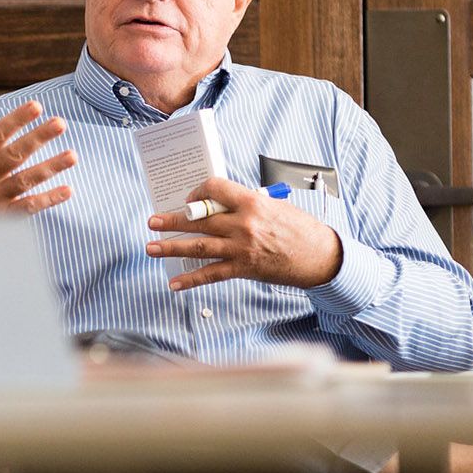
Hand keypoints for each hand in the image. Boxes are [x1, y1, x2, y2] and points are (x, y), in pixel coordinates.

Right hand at [0, 94, 75, 212]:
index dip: (15, 120)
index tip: (37, 106)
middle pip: (13, 155)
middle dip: (37, 138)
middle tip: (61, 123)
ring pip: (24, 180)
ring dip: (49, 167)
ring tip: (73, 155)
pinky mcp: (1, 218)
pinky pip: (28, 208)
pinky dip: (48, 200)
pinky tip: (68, 190)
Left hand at [146, 176, 342, 290]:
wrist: (320, 257)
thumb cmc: (299, 228)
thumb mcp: (274, 206)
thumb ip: (246, 205)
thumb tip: (218, 205)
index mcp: (251, 203)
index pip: (214, 189)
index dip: (198, 192)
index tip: (190, 199)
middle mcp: (243, 225)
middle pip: (199, 220)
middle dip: (172, 221)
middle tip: (152, 222)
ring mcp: (241, 248)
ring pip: (198, 246)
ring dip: (171, 247)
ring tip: (151, 247)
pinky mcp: (243, 269)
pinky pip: (211, 274)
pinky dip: (190, 279)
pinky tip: (174, 283)